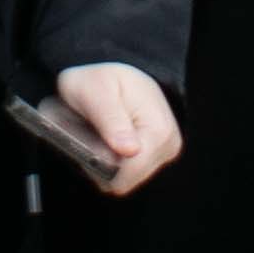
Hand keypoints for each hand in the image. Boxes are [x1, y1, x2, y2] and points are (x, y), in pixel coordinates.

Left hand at [49, 61, 180, 198]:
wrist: (116, 72)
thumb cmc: (103, 79)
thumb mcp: (96, 89)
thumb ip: (110, 119)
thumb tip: (130, 150)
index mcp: (159, 128)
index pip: (130, 172)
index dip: (101, 164)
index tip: (86, 145)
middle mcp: (167, 145)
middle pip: (126, 181)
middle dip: (101, 164)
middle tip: (87, 135)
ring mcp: (163, 154)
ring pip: (124, 181)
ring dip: (103, 163)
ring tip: (95, 135)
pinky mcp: (154, 159)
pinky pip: (125, 175)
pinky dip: (109, 163)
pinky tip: (103, 142)